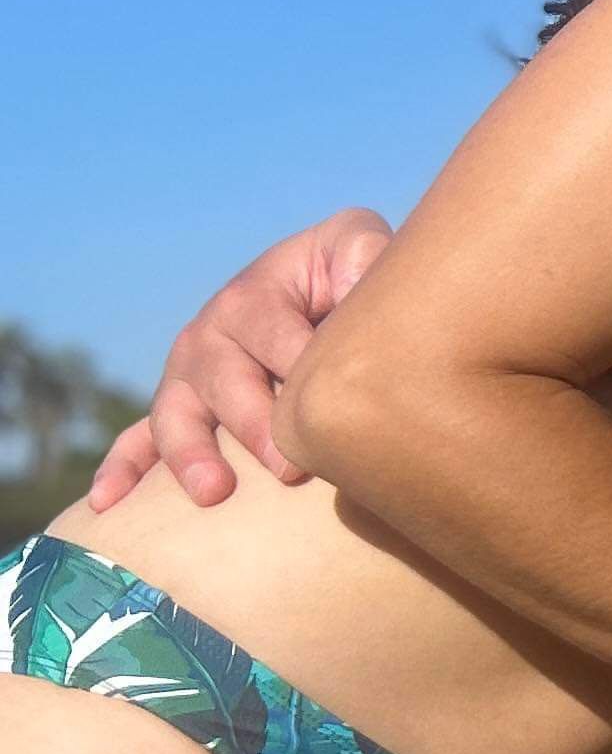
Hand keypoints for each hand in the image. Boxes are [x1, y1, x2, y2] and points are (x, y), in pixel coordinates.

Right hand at [88, 208, 396, 509]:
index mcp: (250, 299)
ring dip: (191, 455)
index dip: (302, 367)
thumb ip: (361, 257)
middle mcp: (208, 337)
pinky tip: (107, 504)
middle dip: (255, 426)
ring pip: (176, 418)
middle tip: (289, 469)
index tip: (334, 402)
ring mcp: (187, 377)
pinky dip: (122, 471)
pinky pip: (136, 442)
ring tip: (214, 491)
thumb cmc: (341, 273)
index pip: (275, 338)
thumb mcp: (355, 248)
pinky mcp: (178, 409)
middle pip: (225, 384)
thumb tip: (362, 288)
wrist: (315, 285)